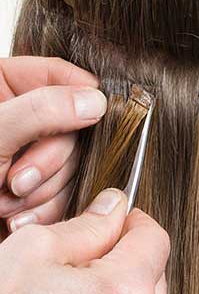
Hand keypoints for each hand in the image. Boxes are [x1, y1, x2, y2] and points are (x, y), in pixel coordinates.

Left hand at [0, 57, 106, 230]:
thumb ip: (41, 112)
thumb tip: (94, 100)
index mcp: (2, 86)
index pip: (63, 76)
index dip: (81, 98)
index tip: (91, 115)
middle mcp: (20, 116)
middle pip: (75, 127)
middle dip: (49, 162)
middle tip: (17, 179)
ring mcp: (27, 153)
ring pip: (72, 165)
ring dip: (43, 191)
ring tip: (5, 201)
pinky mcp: (34, 187)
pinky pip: (64, 193)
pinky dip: (43, 210)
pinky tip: (14, 217)